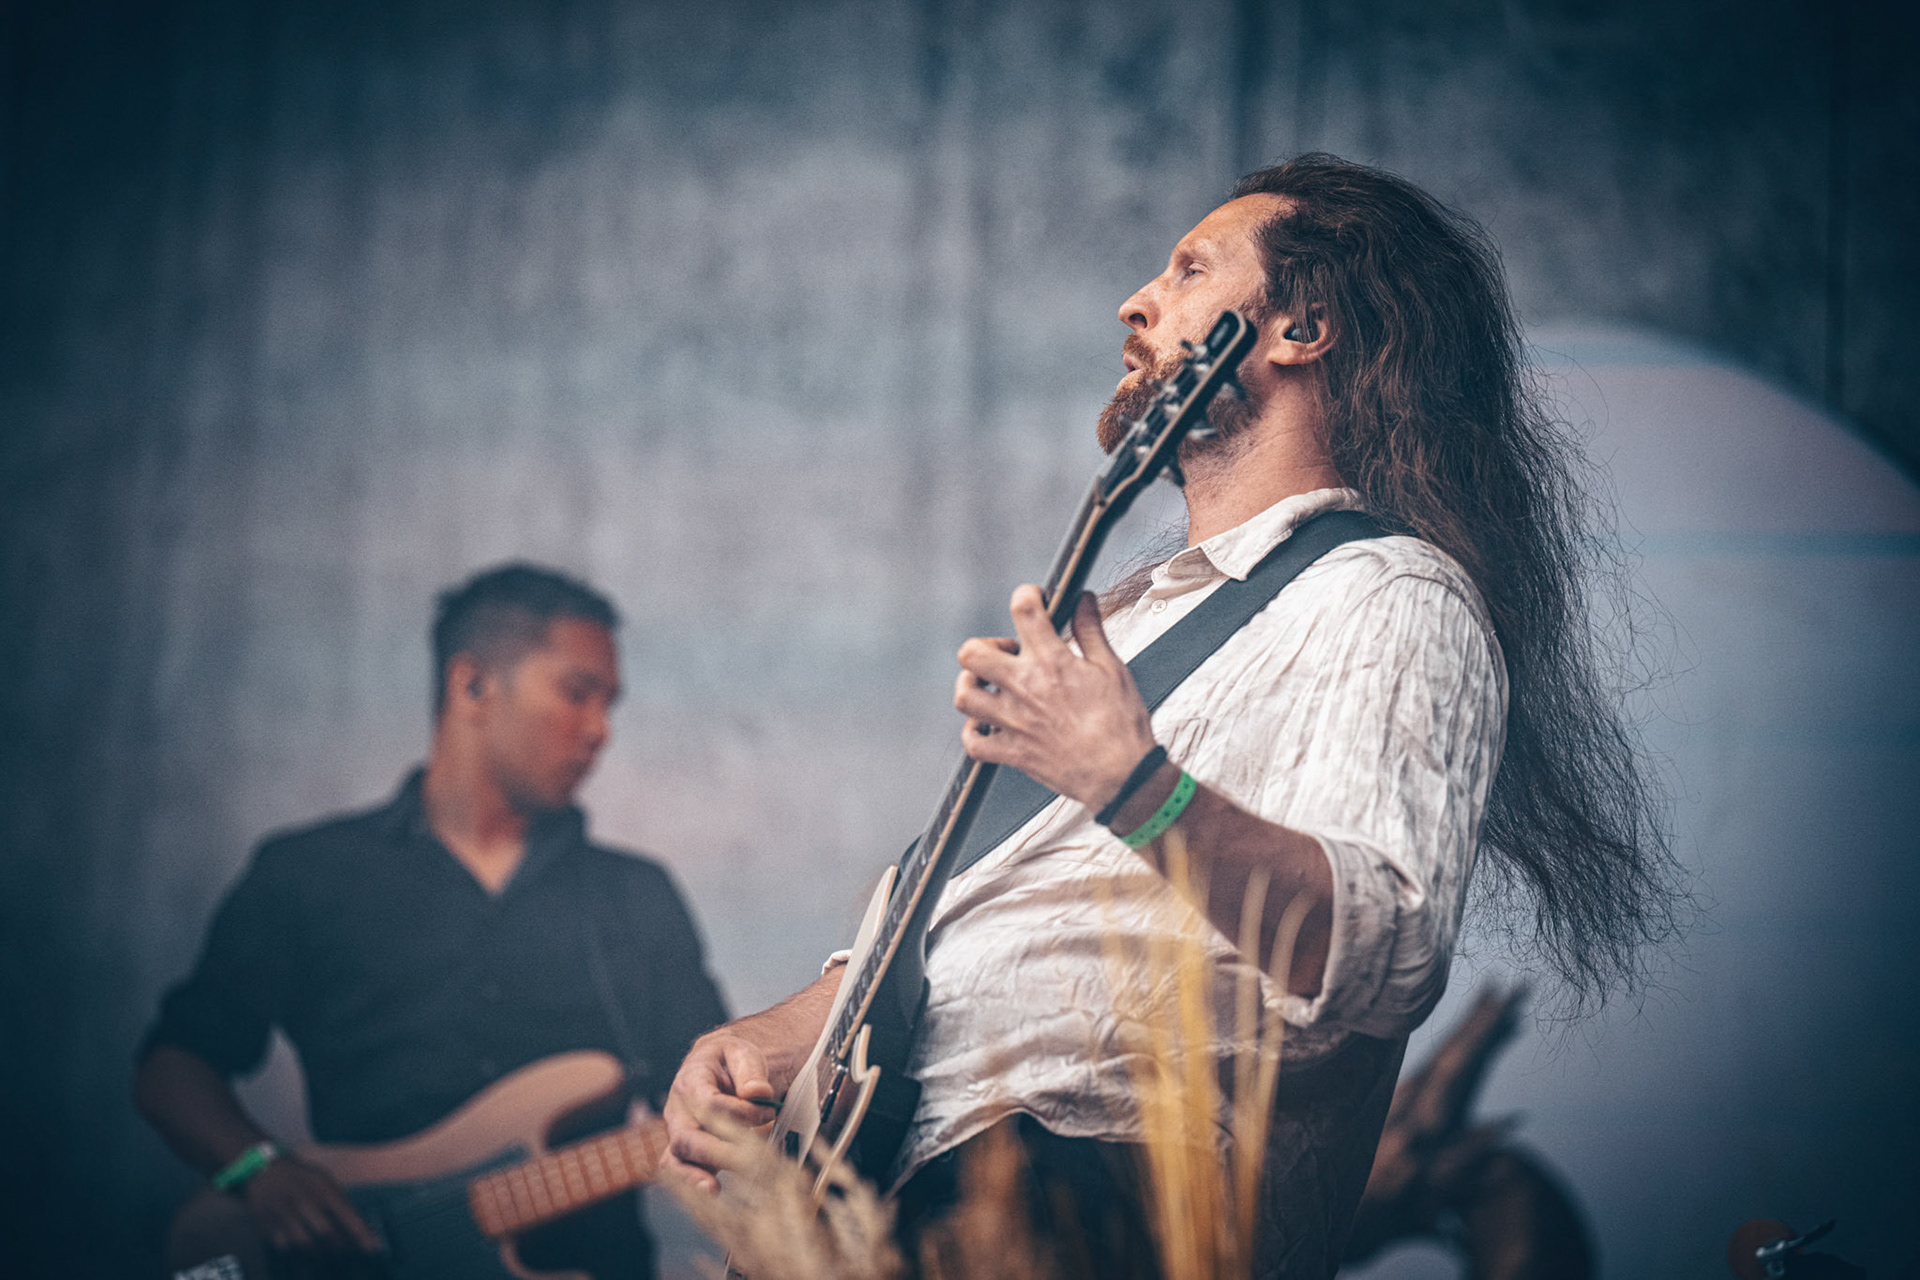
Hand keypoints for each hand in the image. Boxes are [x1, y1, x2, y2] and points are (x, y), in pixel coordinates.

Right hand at [242, 1155, 379, 1252]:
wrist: (264, 1171)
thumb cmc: (302, 1178)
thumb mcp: (325, 1182)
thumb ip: (341, 1203)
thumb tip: (361, 1229)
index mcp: (322, 1188)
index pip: (347, 1214)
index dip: (361, 1234)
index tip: (374, 1249)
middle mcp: (304, 1201)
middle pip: (327, 1234)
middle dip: (341, 1247)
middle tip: (349, 1252)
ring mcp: (284, 1215)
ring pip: (306, 1246)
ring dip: (321, 1254)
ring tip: (329, 1254)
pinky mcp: (268, 1227)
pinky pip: (286, 1249)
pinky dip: (298, 1254)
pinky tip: (305, 1252)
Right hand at [662, 1029, 782, 1191]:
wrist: (717, 1067)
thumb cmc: (730, 1061)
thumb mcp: (742, 1053)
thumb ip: (750, 1070)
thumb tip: (757, 1093)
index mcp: (691, 1081)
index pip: (711, 1105)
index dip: (741, 1113)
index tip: (769, 1113)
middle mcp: (678, 1110)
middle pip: (687, 1137)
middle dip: (717, 1152)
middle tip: (751, 1161)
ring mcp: (680, 1132)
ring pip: (676, 1158)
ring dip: (695, 1175)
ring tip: (713, 1189)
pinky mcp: (687, 1151)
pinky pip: (679, 1169)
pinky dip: (691, 1183)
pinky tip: (711, 1193)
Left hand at [954, 586, 1156, 807]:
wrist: (1122, 775)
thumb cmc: (1121, 724)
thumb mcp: (1112, 668)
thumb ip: (1091, 630)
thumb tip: (1083, 601)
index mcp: (1051, 662)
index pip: (1023, 609)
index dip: (1027, 595)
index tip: (1034, 600)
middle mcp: (1024, 688)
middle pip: (972, 653)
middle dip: (985, 646)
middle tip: (1007, 653)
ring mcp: (1013, 722)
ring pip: (964, 696)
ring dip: (971, 686)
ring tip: (989, 685)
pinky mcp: (1012, 752)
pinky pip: (973, 743)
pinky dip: (974, 733)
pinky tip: (987, 725)